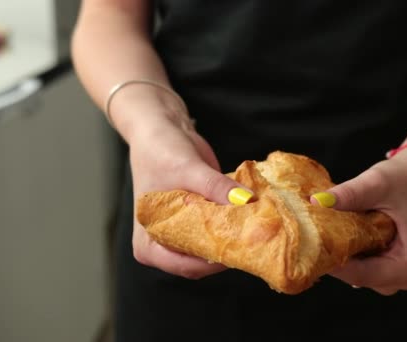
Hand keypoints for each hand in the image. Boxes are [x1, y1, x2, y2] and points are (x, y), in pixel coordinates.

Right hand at [128, 115, 252, 279]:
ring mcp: (182, 235)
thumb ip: (215, 187)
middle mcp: (163, 246)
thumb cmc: (161, 151)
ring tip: (258, 227)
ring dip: (235, 239)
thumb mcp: (188, 168)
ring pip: (213, 248)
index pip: (185, 266)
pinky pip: (219, 232)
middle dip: (229, 250)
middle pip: (201, 261)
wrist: (162, 130)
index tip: (242, 246)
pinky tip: (254, 216)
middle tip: (257, 238)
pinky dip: (235, 226)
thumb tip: (246, 201)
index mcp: (148, 244)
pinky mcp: (199, 223)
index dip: (215, 260)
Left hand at [316, 147, 406, 294]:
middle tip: (307, 235)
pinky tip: (329, 233)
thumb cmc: (403, 179)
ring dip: (335, 254)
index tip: (306, 245)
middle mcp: (403, 277)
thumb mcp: (377, 183)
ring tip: (317, 231)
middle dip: (331, 258)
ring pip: (352, 273)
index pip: (362, 274)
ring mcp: (391, 275)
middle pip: (355, 276)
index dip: (333, 262)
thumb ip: (350, 193)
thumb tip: (317, 201)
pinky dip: (342, 251)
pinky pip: (355, 266)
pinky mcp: (380, 268)